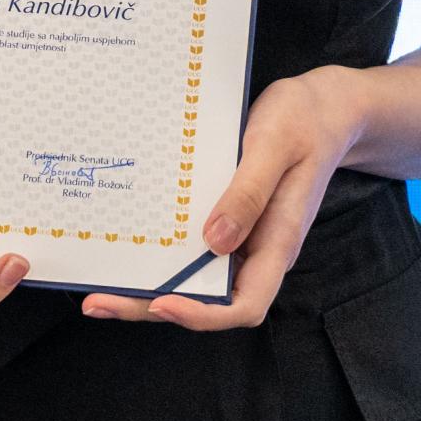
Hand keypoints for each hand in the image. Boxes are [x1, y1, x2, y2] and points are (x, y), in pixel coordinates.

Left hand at [81, 67, 361, 329]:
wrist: (323, 106)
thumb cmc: (303, 120)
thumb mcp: (275, 146)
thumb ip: (248, 193)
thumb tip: (215, 241)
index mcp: (278, 242)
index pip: (244, 304)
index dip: (203, 313)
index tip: (161, 302)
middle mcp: (258, 249)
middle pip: (208, 299)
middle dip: (153, 305)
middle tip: (98, 302)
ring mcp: (243, 235)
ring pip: (195, 276)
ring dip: (150, 284)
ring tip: (98, 285)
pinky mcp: (228, 216)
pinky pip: (192, 245)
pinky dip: (161, 251)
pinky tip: (126, 243)